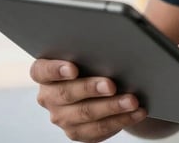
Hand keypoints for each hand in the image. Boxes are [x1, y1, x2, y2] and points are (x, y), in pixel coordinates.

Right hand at [30, 59, 147, 141]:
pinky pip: (99, 129)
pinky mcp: (77, 132)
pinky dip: (121, 120)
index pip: (41, 70)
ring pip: (85, 114)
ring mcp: (61, 117)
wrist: (100, 86)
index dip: (56, 70)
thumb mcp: (87, 54)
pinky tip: (137, 112)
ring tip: (132, 100)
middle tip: (112, 85)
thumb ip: (90, 50)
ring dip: (112, 107)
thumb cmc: (92, 62)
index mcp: (44, 74)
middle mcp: (48, 97)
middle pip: (66, 94)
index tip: (73, 68)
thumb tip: (113, 45)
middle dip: (91, 88)